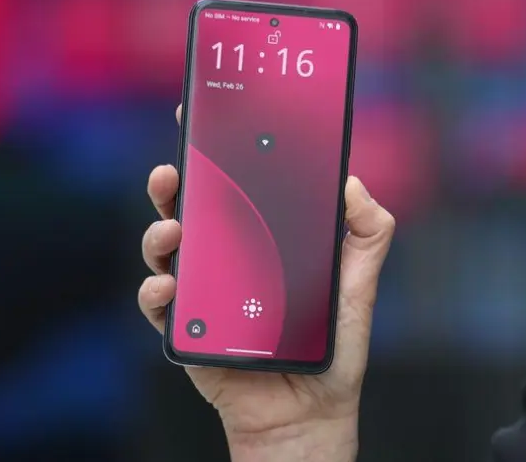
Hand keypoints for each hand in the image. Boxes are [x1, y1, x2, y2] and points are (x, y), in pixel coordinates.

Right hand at [138, 105, 394, 457]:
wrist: (311, 408)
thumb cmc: (330, 340)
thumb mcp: (359, 281)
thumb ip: (367, 231)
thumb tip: (351, 183)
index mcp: (262, 236)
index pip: (236, 184)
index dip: (219, 151)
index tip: (207, 118)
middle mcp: (226, 257)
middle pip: (190, 206)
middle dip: (175, 180)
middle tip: (176, 167)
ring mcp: (201, 291)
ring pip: (165, 248)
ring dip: (160, 231)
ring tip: (174, 229)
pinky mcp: (186, 329)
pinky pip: (159, 304)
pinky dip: (157, 289)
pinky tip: (169, 283)